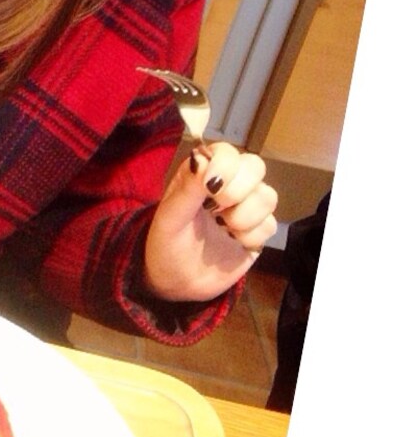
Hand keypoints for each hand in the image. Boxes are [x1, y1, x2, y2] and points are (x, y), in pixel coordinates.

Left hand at [143, 142, 277, 301]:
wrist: (176, 284)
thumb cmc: (166, 244)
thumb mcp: (169, 218)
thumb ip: (188, 188)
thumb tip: (204, 158)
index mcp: (201, 175)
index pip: (227, 152)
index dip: (226, 164)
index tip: (211, 186)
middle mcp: (227, 186)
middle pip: (255, 166)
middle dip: (240, 189)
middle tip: (217, 209)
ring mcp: (245, 209)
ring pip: (268, 195)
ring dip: (245, 215)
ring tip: (223, 228)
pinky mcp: (258, 233)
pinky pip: (270, 224)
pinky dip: (251, 235)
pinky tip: (233, 241)